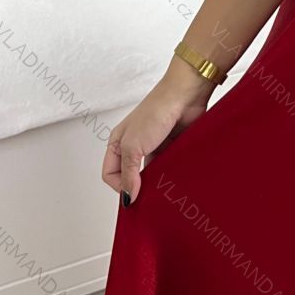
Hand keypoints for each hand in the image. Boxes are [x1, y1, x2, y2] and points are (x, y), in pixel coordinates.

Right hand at [102, 58, 216, 204]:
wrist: (184, 96)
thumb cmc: (155, 112)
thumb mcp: (133, 146)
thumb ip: (129, 173)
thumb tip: (128, 196)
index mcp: (117, 142)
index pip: (110, 173)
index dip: (118, 186)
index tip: (132, 195)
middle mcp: (133, 144)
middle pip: (129, 174)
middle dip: (137, 186)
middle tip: (147, 198)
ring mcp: (153, 145)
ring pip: (150, 172)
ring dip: (155, 180)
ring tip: (163, 188)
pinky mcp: (171, 146)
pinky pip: (167, 166)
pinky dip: (169, 173)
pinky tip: (174, 178)